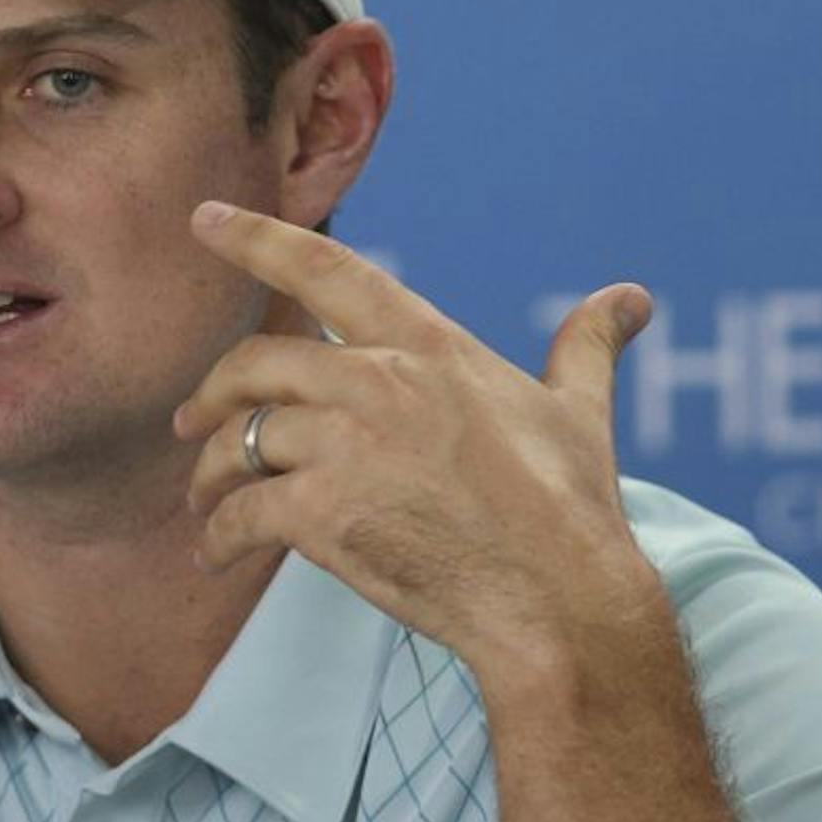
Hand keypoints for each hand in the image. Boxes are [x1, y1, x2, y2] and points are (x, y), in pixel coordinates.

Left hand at [170, 200, 664, 675]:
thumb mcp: (578, 413)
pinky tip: (212, 554)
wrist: (559, 603)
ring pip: (239, 439)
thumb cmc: (571, 511)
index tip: (204, 217)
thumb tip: (629, 299)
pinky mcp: (322, 513)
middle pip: (256, 363)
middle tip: (191, 423)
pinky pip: (240, 512)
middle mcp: (378, 381)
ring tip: (204, 502)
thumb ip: (585, 348)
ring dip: (210, 473)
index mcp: (428, 346)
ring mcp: (347, 445)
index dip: (257, 237)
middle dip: (213, 394)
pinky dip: (217, 536)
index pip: (327, 270)